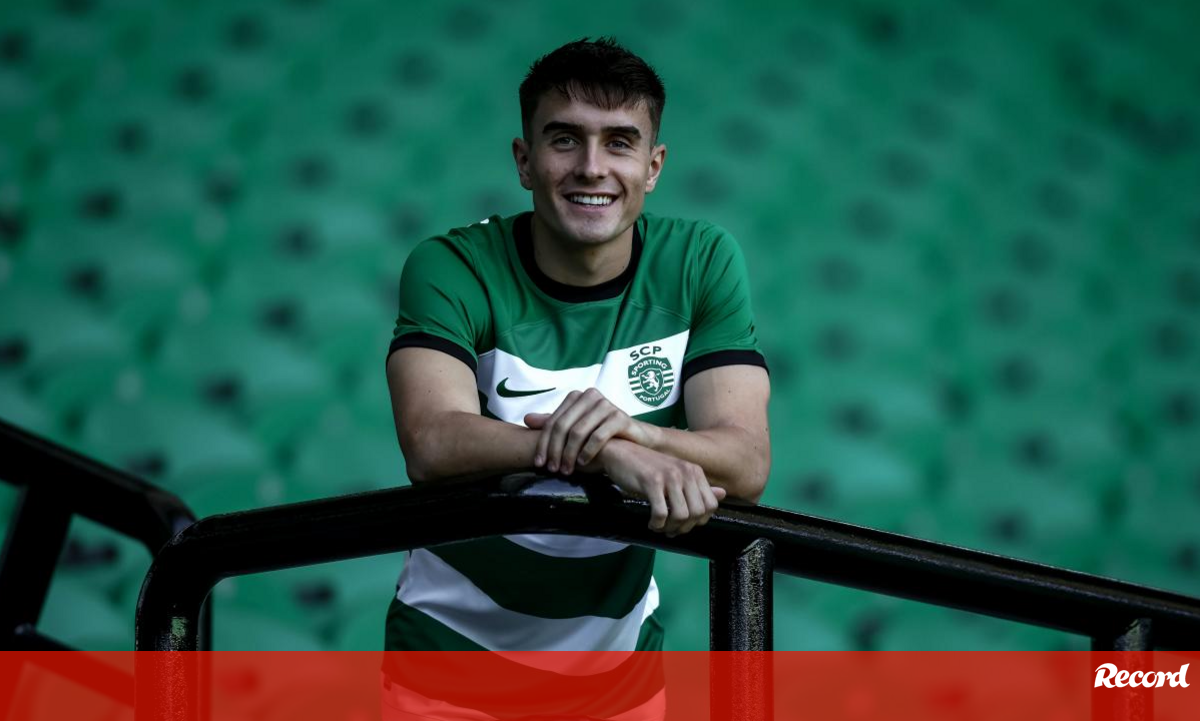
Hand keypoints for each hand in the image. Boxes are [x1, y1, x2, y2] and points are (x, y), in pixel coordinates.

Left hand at [525, 388, 657, 475]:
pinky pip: (598, 437)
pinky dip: (587, 452)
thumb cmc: (603, 435)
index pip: (553, 422)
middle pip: (563, 426)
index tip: (539, 464)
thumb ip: (554, 423)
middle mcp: (590, 396)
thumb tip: (527, 420)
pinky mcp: (620, 417)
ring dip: (569, 454)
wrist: (636, 440)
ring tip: (566, 471)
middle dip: (555, 451)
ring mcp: (606, 405)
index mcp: (577, 397)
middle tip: (552, 470)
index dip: (543, 443)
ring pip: (578, 432)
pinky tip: (582, 464)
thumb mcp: (576, 428)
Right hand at [597, 440, 725, 536]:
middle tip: (670, 529)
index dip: (699, 521)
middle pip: (697, 513)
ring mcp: (669, 476)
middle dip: (684, 527)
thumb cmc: (647, 466)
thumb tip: (723, 494)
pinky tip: (651, 523)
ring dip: (670, 527)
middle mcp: (685, 471)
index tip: (684, 524)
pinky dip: (656, 524)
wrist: (620, 452)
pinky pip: (661, 513)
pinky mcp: (652, 482)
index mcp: (694, 471)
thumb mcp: (676, 474)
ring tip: (660, 526)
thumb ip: (699, 486)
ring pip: (681, 515)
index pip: (711, 505)